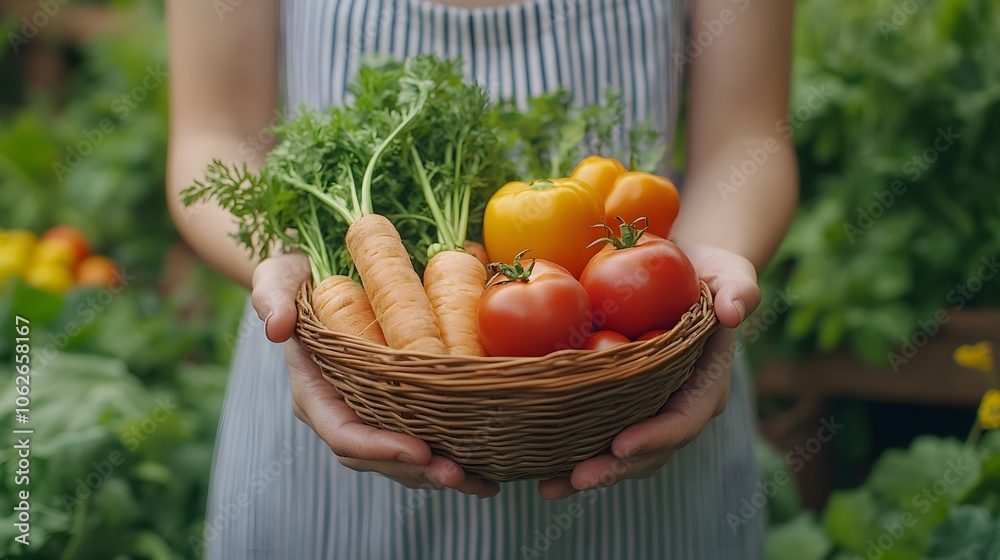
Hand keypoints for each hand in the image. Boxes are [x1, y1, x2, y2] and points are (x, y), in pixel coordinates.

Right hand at [251, 252, 498, 497]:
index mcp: (314, 393)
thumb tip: (276, 327)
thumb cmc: (296, 278)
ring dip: (440, 474)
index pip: (344, 434)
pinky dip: (454, 456)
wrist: (317, 279)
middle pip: (379, 457)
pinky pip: (423, 441)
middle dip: (418, 469)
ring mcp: (370, 414)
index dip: (379, 447)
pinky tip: (488, 470)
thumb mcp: (276, 277)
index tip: (418, 449)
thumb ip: (272, 296)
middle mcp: (341, 412)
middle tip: (459, 473)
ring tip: (481, 482)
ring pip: (403, 460)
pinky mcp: (397, 409)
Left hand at [538, 244, 759, 498]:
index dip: (655, 437)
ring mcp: (647, 410)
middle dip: (614, 468)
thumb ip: (738, 289)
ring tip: (548, 487)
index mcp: (706, 386)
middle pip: (649, 451)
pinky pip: (596, 433)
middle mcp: (677, 407)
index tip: (622, 445)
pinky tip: (536, 464)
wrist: (687, 276)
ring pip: (620, 454)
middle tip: (578, 479)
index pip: (683, 420)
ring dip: (587, 472)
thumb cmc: (711, 274)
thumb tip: (733, 311)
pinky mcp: (620, 404)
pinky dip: (569, 451)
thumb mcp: (731, 274)